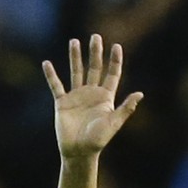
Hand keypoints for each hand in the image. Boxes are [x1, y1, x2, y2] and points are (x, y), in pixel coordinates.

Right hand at [42, 35, 143, 158]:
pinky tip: (46, 63)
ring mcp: (76, 96)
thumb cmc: (98, 140)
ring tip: (74, 41)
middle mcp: (92, 94)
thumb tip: (140, 93)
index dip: (115, 61)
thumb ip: (126, 108)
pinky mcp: (62, 102)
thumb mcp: (114, 123)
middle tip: (96, 36)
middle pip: (94, 68)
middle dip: (95, 52)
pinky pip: (56, 85)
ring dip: (75, 57)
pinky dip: (51, 75)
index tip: (117, 46)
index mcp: (106, 98)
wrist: (79, 151)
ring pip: (76, 72)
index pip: (112, 75)